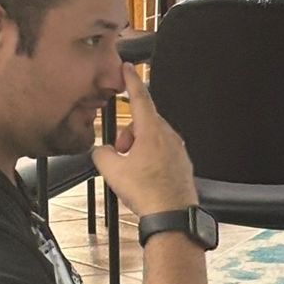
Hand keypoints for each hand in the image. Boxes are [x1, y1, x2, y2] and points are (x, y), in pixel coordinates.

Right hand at [91, 64, 197, 216]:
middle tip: (120, 152)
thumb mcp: (112, 171)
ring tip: (131, 169)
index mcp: (152, 131)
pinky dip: (149, 158)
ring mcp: (178, 150)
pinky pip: (162, 152)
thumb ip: (101, 153)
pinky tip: (144, 177)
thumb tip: (102, 151)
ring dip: (138, 147)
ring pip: (152, 138)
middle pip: (144, 121)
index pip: (140, 97)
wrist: (172, 215)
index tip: (128, 67)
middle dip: (128, 133)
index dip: (131, 81)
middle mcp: (169, 136)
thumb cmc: (148, 193)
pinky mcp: (182, 163)